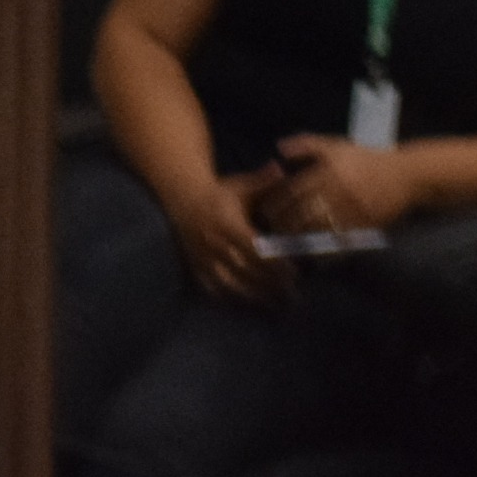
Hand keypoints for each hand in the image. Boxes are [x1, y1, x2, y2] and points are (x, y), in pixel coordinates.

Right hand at [175, 165, 290, 301]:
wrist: (181, 199)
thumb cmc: (218, 194)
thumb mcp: (240, 186)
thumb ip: (263, 181)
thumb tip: (283, 169)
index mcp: (226, 222)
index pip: (254, 248)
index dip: (275, 263)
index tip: (295, 274)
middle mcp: (214, 242)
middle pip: (247, 270)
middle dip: (272, 285)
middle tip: (295, 296)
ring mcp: (203, 258)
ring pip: (232, 285)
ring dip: (256, 297)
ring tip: (279, 306)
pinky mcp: (196, 268)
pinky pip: (214, 291)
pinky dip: (233, 301)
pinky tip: (251, 307)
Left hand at [268, 134, 418, 235]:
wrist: (405, 175)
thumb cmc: (367, 158)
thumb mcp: (336, 145)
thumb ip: (307, 144)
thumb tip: (279, 149)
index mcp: (327, 170)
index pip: (294, 190)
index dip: (276, 203)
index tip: (264, 211)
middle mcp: (337, 190)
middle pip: (303, 212)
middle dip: (285, 224)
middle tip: (272, 232)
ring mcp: (352, 210)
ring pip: (321, 229)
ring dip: (302, 239)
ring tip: (288, 244)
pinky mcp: (366, 225)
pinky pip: (343, 241)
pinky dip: (327, 250)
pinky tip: (316, 255)